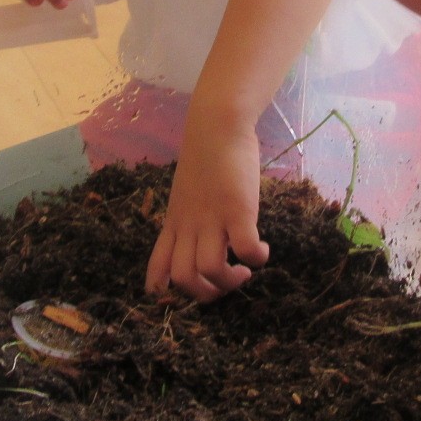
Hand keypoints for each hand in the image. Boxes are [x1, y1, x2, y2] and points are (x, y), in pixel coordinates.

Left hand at [145, 110, 269, 302]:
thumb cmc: (204, 158)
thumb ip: (188, 218)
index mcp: (174, 224)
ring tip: (244, 271)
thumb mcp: (185, 194)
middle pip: (184, 278)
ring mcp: (212, 218)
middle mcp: (189, 226)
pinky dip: (256, 258)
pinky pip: (246, 248)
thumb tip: (200, 240)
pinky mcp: (237, 209)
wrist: (216, 127)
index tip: (182, 294)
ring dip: (230, 281)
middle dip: (207, 293)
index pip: (158, 267)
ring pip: (209, 269)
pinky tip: (262, 250)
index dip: (164, 290)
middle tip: (226, 281)